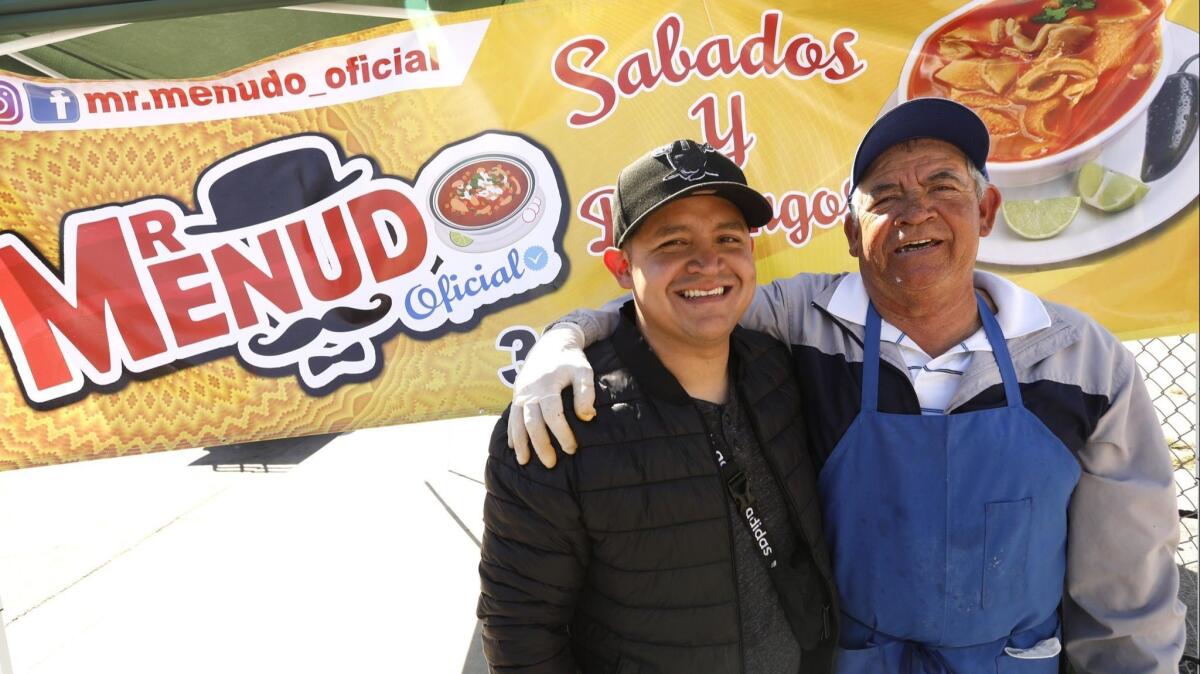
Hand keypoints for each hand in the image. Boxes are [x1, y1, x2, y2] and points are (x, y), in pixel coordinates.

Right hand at [508, 323, 595, 467]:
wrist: (551, 344)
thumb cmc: (570, 360)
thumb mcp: (583, 371)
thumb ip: (586, 392)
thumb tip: (586, 417)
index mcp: (547, 385)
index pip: (553, 414)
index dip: (562, 433)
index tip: (572, 449)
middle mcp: (530, 391)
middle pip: (532, 423)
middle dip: (540, 445)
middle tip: (551, 464)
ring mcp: (520, 394)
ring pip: (517, 422)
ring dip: (521, 443)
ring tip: (524, 462)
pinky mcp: (516, 395)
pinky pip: (511, 417)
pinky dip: (511, 433)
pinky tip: (513, 447)